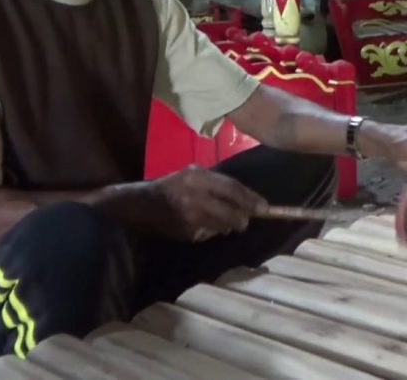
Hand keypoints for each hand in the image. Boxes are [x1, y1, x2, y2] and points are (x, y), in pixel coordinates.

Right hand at [147, 165, 267, 242]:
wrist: (141, 205)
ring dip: (228, 225)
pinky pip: (210, 234)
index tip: (265, 207)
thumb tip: (247, 197)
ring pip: (224, 227)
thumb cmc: (171, 185)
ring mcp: (190, 218)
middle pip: (232, 213)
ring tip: (219, 218)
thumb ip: (217, 182)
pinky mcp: (187, 234)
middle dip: (243, 218)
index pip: (232, 189)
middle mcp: (194, 197)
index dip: (251, 199)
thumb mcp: (192, 174)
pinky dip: (212, 230)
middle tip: (246, 220)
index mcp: (196, 178)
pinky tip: (202, 223)